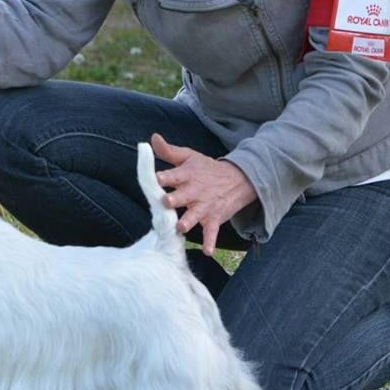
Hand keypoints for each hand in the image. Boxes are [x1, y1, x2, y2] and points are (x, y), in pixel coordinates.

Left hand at [151, 133, 256, 256]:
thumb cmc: (206, 168)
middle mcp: (195, 191)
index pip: (173, 176)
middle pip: (182, 197)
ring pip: (194, 216)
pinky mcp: (213, 219)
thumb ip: (168, 151)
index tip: (156, 178)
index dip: (165, 178)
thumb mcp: (189, 156)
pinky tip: (207, 251)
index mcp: (187, 175)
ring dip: (188, 222)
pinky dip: (210, 242)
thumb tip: (151, 138)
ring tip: (181, 227)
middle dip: (174, 200)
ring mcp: (204, 207)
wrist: (238, 179)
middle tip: (166, 202)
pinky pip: (212, 233)